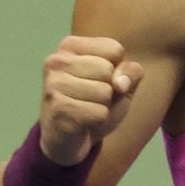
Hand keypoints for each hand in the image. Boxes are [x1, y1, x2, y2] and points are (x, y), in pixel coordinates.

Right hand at [39, 36, 144, 165]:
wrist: (67, 140)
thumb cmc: (94, 103)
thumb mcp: (120, 82)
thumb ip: (131, 72)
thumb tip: (119, 83)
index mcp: (70, 45)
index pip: (114, 49)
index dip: (117, 70)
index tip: (100, 80)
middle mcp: (56, 60)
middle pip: (108, 69)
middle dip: (109, 89)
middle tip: (91, 99)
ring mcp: (54, 84)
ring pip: (104, 91)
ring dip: (103, 106)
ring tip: (86, 109)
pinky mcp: (58, 109)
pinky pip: (99, 113)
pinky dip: (98, 121)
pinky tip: (82, 122)